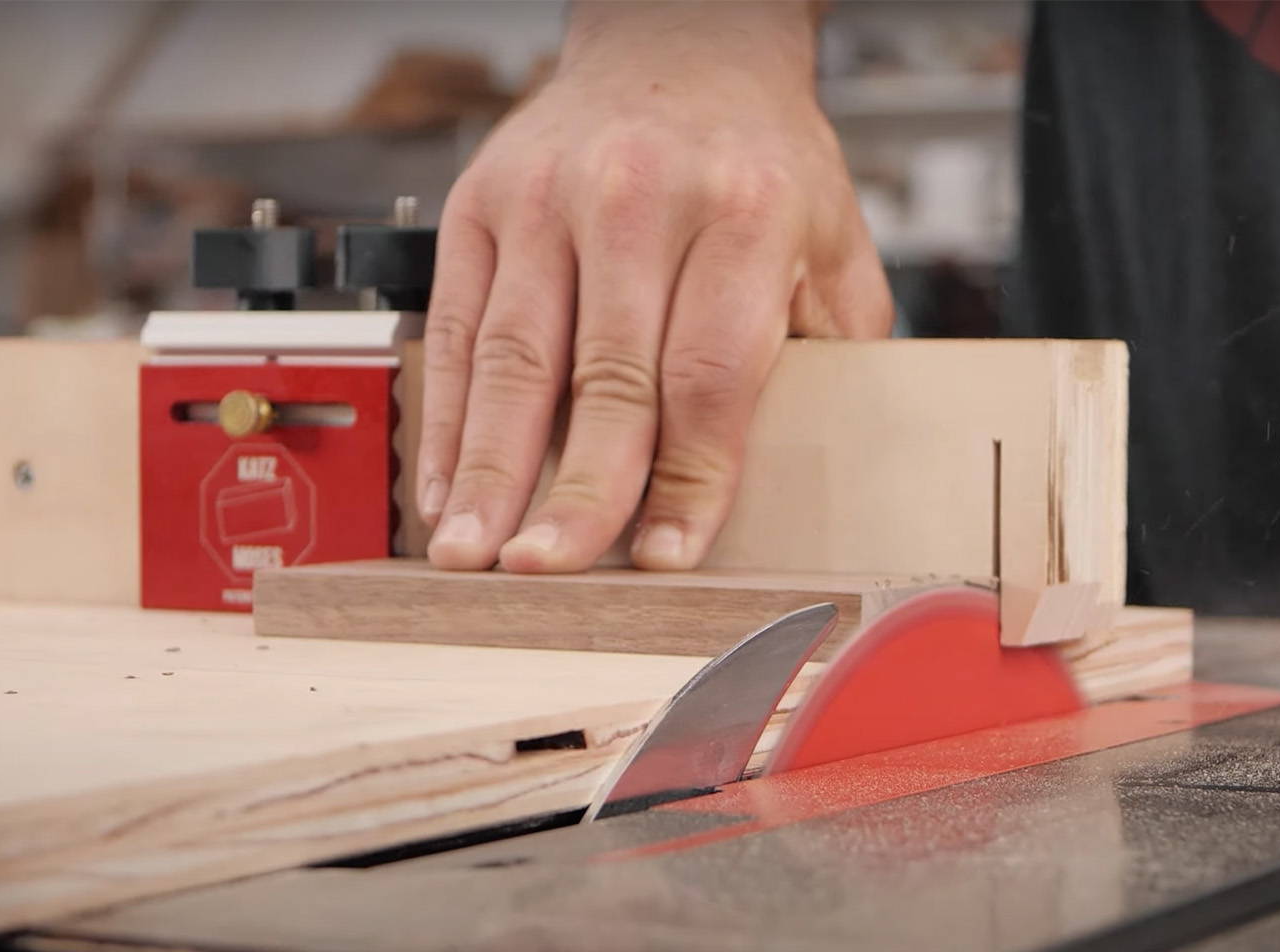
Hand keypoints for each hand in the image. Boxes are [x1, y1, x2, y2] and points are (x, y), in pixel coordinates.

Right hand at [417, 1, 892, 573]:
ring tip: (473, 553)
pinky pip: (460, 328)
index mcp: (745, 212)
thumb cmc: (758, 157)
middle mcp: (639, 199)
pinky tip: (446, 485)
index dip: (687, 477)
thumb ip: (830, 350)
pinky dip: (450, 417)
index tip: (664, 556)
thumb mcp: (834, 239)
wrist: (681, 45)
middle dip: (576, 490)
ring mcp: (548, 198)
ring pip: (515, 359)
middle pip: (606, 376)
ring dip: (490, 469)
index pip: (709, 372)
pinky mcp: (482, 203)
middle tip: (551, 570)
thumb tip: (816, 475)